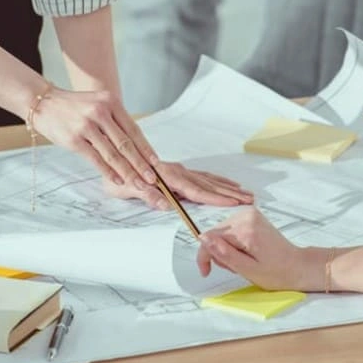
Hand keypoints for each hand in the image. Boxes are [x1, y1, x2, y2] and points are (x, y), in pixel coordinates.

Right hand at [31, 88, 160, 188]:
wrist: (43, 102)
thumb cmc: (74, 107)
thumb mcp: (98, 104)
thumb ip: (115, 121)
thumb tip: (135, 147)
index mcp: (111, 102)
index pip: (134, 129)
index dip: (146, 148)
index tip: (157, 163)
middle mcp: (101, 112)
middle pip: (126, 144)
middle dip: (141, 164)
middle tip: (153, 179)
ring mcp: (87, 125)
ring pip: (113, 154)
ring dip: (128, 172)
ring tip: (139, 184)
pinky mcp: (74, 139)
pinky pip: (96, 159)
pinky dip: (108, 172)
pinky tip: (118, 180)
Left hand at [103, 161, 253, 208]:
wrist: (113, 157)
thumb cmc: (116, 176)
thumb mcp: (122, 187)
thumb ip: (143, 194)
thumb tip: (164, 204)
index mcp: (165, 175)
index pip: (194, 189)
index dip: (214, 197)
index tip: (231, 203)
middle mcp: (177, 171)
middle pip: (208, 184)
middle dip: (230, 194)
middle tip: (249, 200)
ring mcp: (181, 171)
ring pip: (210, 180)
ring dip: (229, 188)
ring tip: (247, 195)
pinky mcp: (181, 173)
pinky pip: (205, 177)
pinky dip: (220, 181)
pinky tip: (231, 185)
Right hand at [196, 208, 324, 291]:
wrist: (297, 266)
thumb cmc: (277, 273)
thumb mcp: (247, 269)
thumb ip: (223, 254)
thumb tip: (203, 239)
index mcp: (246, 229)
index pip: (210, 237)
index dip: (205, 256)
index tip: (206, 272)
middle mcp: (247, 216)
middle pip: (215, 234)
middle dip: (219, 253)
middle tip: (236, 267)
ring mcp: (250, 214)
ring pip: (221, 233)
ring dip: (226, 250)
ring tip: (243, 261)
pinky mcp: (251, 216)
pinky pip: (230, 230)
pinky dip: (233, 244)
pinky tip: (245, 253)